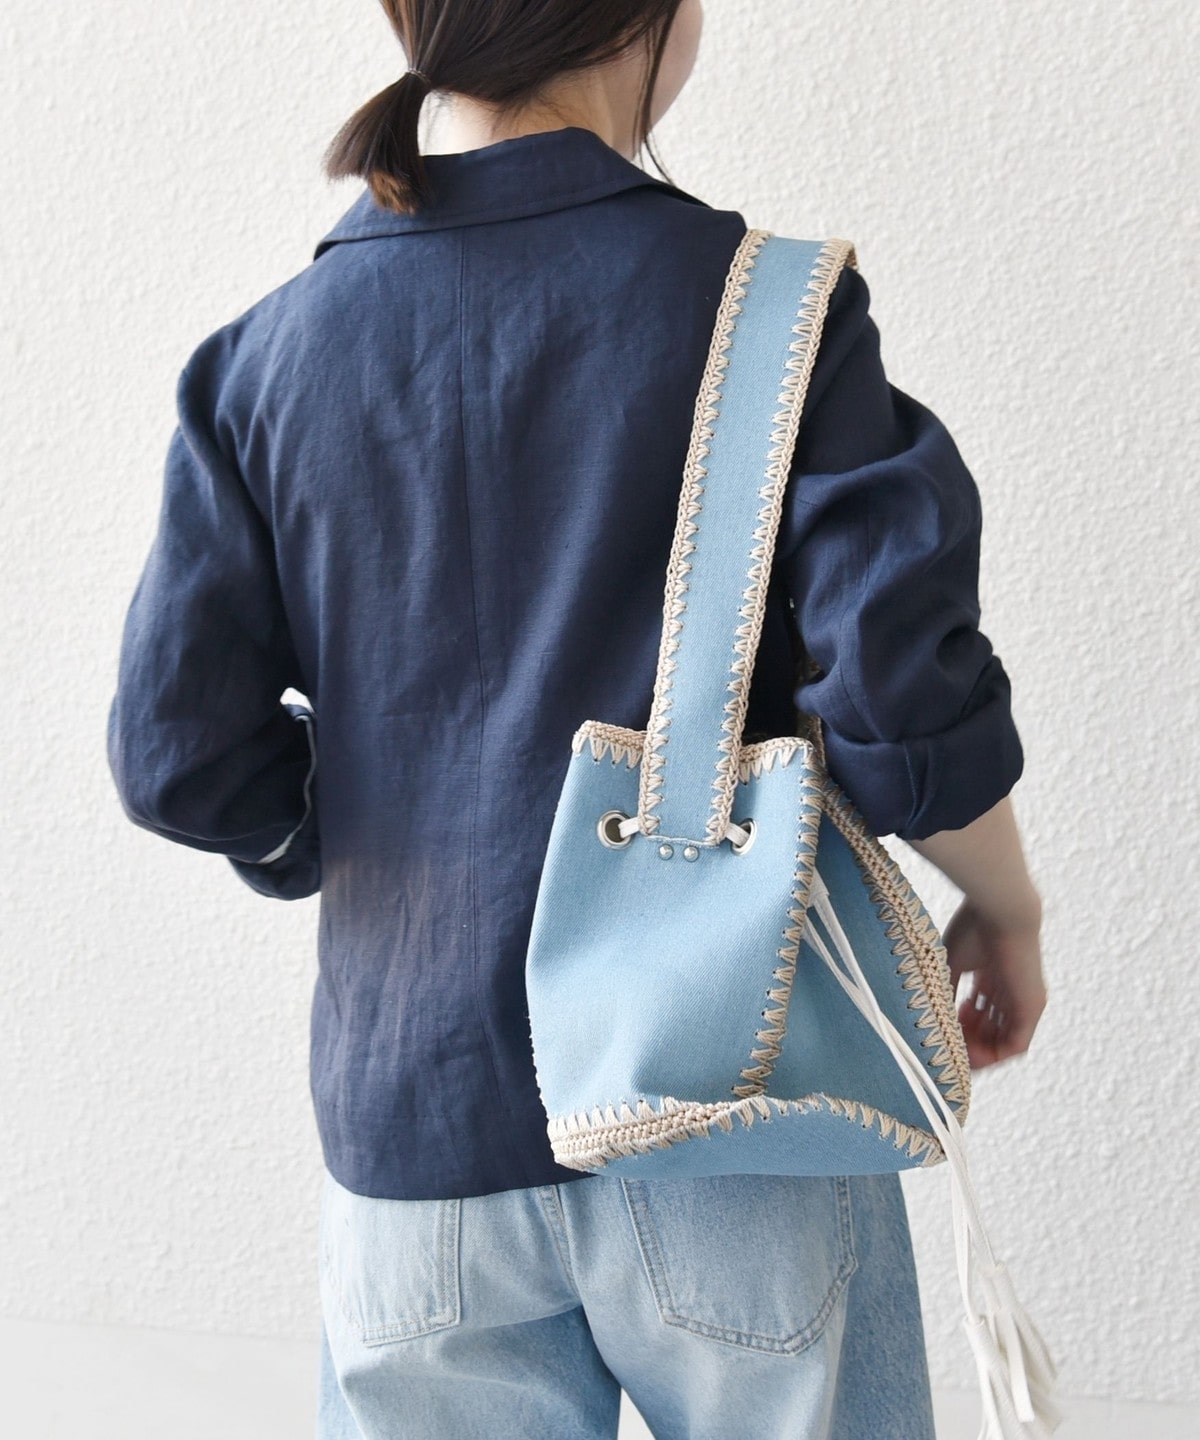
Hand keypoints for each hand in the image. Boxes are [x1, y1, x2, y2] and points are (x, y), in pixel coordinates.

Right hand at [941, 898, 1047, 1069]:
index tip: (942, 1028)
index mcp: (993, 978)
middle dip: (967, 1042)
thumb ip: (946, 991)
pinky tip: (973, 1055)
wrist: (1002, 910)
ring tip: (957, 1055)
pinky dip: (994, 1054)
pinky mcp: (1032, 1007)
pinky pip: (1016, 1044)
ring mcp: (1024, 1001)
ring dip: (980, 1053)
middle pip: (990, 1030)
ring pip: (1002, 1040)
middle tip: (947, 1046)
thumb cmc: (976, 926)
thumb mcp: (953, 963)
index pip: (979, 1013)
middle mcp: (1010, 992)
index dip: (960, 1026)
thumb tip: (933, 1017)